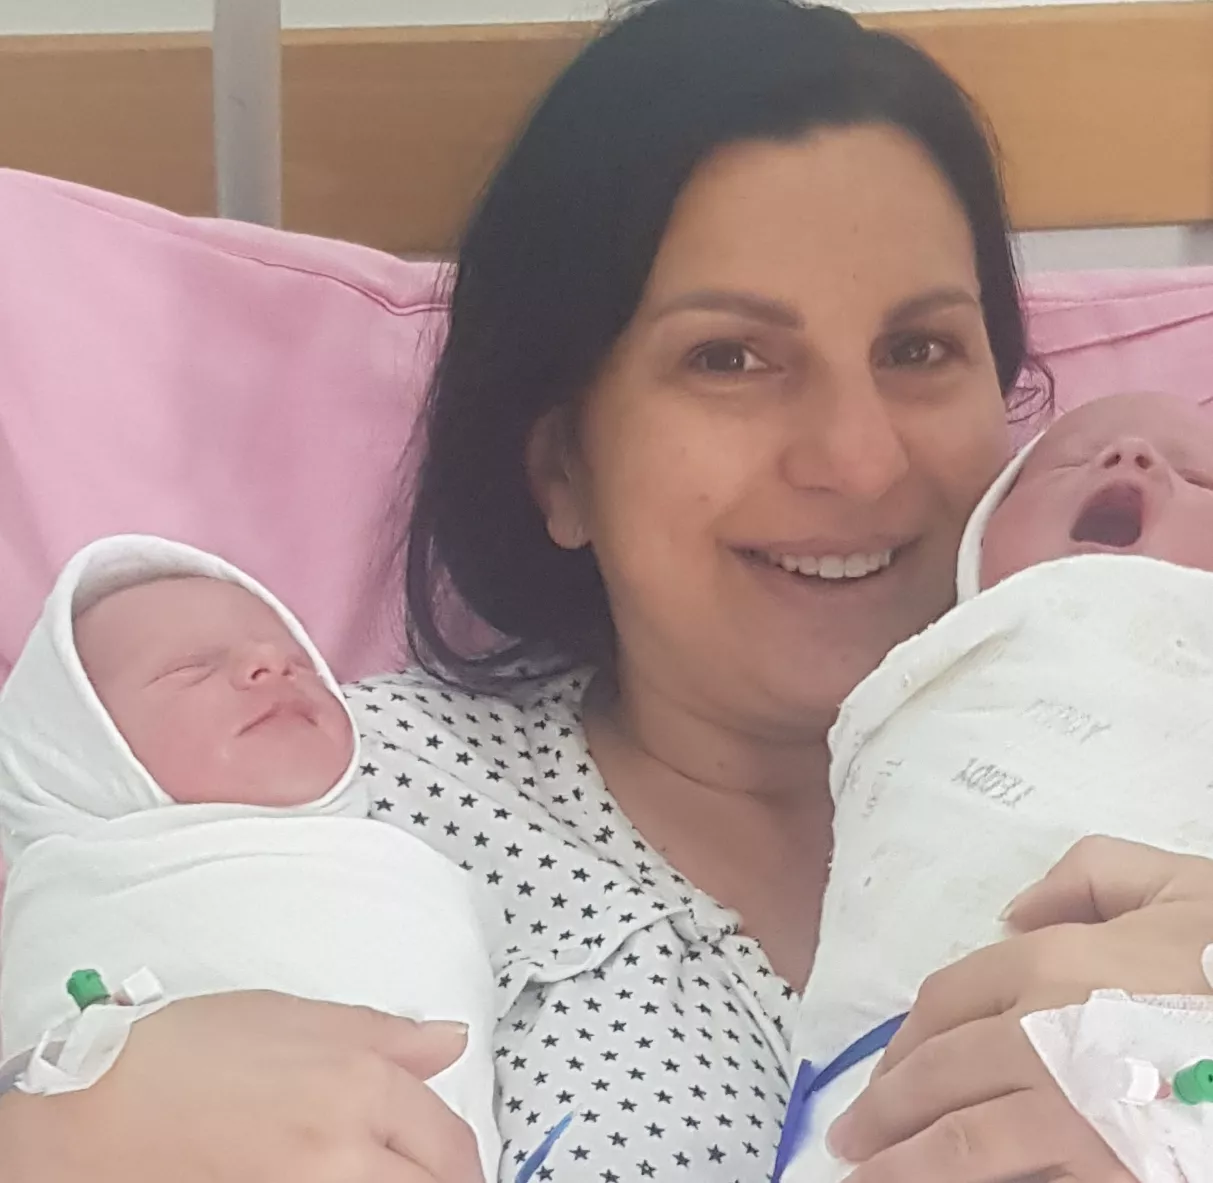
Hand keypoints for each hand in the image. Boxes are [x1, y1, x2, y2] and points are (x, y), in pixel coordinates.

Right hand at [0, 992, 484, 1182]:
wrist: (95, 1112)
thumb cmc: (182, 1055)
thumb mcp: (294, 1015)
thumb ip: (387, 1034)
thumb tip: (448, 1040)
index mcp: (359, 1082)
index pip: (452, 1140)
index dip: (462, 1158)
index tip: (458, 1163)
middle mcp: (346, 1149)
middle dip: (448, 1181)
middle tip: (436, 1175)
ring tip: (391, 1179)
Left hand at [827, 837, 1212, 1182]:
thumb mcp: (1178, 884)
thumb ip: (1088, 875)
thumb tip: (1015, 907)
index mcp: (1051, 963)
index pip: (946, 1003)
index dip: (906, 1040)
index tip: (886, 1070)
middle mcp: (1042, 1035)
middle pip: (936, 1075)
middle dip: (884, 1110)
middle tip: (850, 1138)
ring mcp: (1073, 1112)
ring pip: (960, 1144)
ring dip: (901, 1166)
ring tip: (862, 1181)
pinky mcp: (1111, 1173)